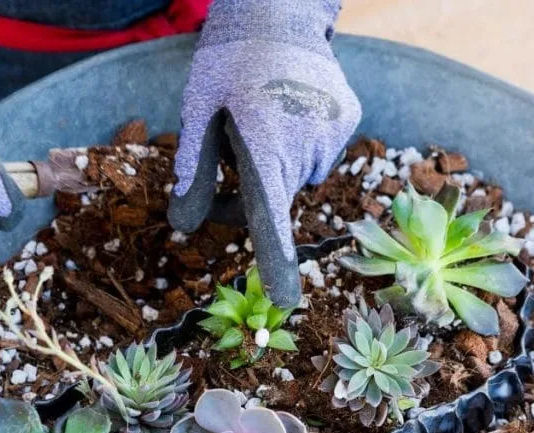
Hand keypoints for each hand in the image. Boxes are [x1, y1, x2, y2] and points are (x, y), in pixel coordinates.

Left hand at [168, 0, 360, 307]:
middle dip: (250, 194)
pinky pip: (318, 154)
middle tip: (227, 153)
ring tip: (262, 119)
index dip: (274, 261)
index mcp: (264, 143)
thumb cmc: (228, 58)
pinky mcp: (350, 121)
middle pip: (275, 199)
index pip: (269, 216)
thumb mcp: (197, 109)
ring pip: (297, 177)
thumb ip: (193, 170)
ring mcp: (333, 133)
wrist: (279, 10)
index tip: (285, 302)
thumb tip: (183, 226)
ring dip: (276, 166)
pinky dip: (301, 145)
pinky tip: (289, 110)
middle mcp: (306, 145)